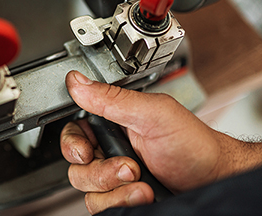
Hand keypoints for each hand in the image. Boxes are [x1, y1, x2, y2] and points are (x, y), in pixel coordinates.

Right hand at [61, 70, 261, 213]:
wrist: (214, 179)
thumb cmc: (192, 144)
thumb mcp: (152, 114)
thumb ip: (112, 98)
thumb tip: (77, 82)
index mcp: (112, 122)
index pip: (74, 130)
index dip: (73, 143)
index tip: (86, 151)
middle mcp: (109, 148)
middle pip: (76, 163)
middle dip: (100, 170)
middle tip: (127, 166)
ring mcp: (114, 175)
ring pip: (86, 187)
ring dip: (114, 188)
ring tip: (141, 182)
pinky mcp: (121, 196)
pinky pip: (100, 204)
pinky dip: (120, 202)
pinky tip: (142, 194)